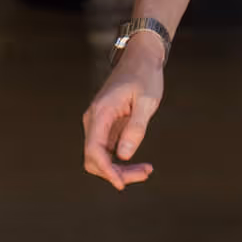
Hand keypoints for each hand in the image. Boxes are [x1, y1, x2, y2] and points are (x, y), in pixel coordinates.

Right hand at [81, 31, 165, 189]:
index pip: (94, 151)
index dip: (106, 171)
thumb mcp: (147, 101)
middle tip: (145, 174)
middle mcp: (94, 120)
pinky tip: (140, 164)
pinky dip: (121, 161)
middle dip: (115, 173)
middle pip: (94, 159)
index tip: (121, 184)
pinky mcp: (106, 126)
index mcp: (101, 113)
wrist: (141, 57)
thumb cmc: (145, 76)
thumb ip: (136, 127)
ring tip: (146, 171)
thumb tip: (124, 155)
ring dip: (119, 169)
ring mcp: (98, 124)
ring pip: (101, 157)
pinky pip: (108, 150)